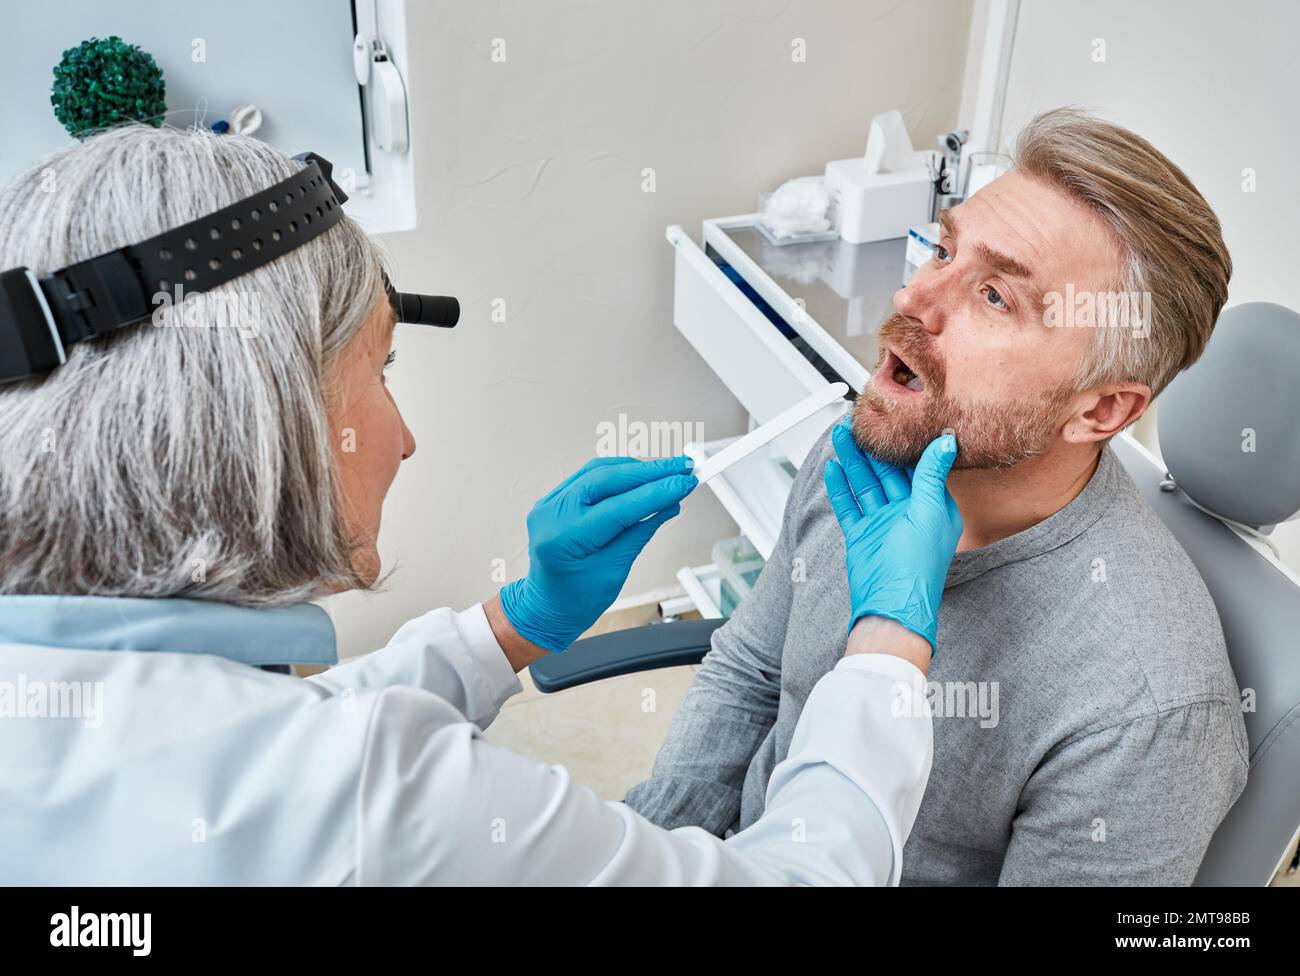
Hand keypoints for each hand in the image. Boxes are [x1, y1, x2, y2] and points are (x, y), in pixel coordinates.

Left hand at [500, 456, 697, 651]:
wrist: (548, 605)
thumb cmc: (576, 599)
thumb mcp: (615, 570)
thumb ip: (641, 531)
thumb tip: (668, 503)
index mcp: (563, 538)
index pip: (619, 506)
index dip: (657, 492)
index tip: (684, 483)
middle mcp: (551, 514)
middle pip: (608, 478)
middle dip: (651, 472)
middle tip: (683, 468)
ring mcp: (550, 503)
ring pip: (599, 471)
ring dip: (637, 469)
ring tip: (668, 470)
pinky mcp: (555, 498)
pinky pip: (590, 476)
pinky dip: (619, 473)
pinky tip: (642, 475)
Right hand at [823, 422, 961, 655]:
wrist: (891, 604)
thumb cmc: (917, 566)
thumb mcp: (929, 511)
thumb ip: (932, 474)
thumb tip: (947, 441)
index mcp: (931, 507)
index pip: (916, 467)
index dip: (902, 444)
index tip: (892, 421)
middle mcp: (907, 513)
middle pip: (886, 472)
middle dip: (871, 448)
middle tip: (857, 424)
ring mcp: (883, 524)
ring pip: (865, 484)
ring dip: (853, 461)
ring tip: (841, 437)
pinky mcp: (862, 535)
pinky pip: (850, 505)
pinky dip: (841, 487)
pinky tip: (834, 469)